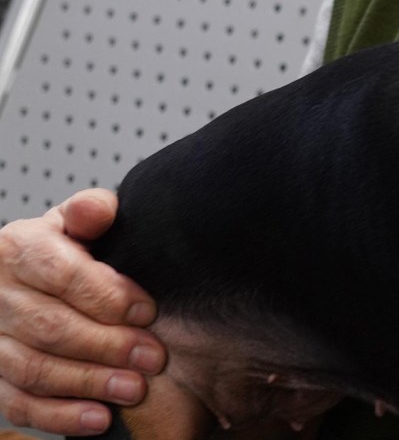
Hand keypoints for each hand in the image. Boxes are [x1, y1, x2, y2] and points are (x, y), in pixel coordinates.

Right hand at [0, 189, 164, 434]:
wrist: (22, 282)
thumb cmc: (60, 252)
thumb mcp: (74, 224)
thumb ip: (91, 214)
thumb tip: (99, 210)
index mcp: (18, 248)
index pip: (60, 273)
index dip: (107, 295)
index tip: (147, 312)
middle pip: (49, 326)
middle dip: (107, 345)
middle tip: (152, 357)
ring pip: (33, 368)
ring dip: (88, 382)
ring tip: (134, 389)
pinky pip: (17, 402)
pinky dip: (58, 416)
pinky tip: (97, 418)